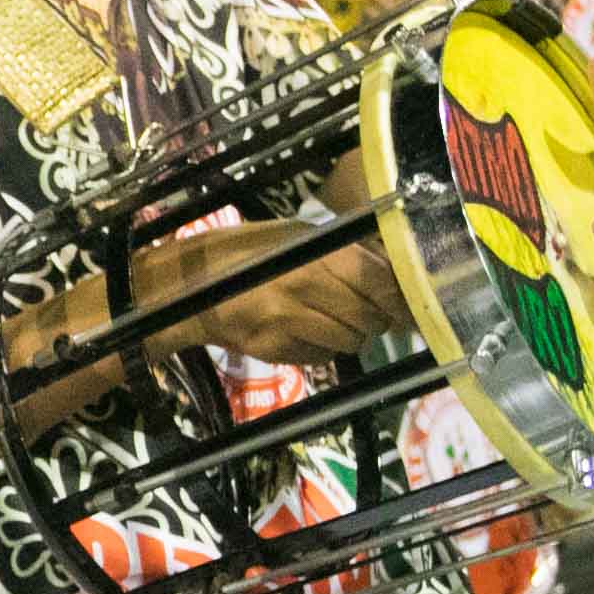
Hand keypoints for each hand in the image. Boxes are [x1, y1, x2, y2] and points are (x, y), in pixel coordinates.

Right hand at [153, 219, 410, 365]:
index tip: (408, 303)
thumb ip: (343, 251)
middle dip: (377, 319)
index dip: (400, 297)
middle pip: (369, 318)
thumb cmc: (245, 251)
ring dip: (350, 335)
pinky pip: (320, 357)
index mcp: (316, 254)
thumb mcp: (296, 236)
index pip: (381, 282)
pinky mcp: (272, 350)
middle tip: (372, 313)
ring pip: (348, 342)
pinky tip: (305, 332)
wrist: (185, 285)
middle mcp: (305, 289)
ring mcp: (287, 323)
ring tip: (334, 320)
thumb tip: (393, 268)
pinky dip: (322, 348)